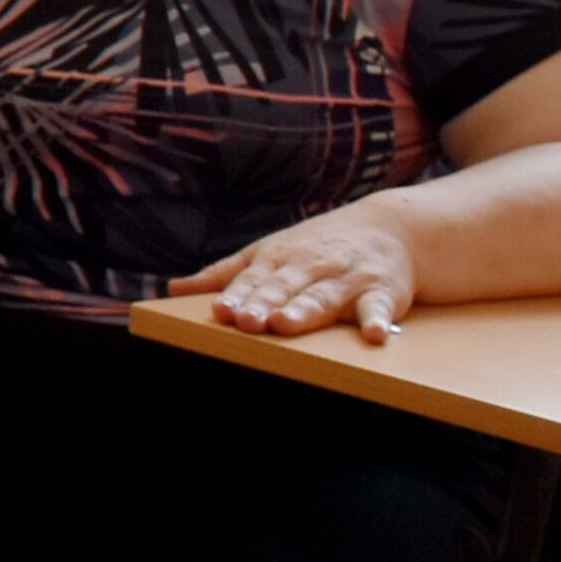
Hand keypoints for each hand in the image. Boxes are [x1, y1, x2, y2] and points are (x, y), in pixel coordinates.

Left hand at [181, 208, 421, 343]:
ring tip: (288, 323)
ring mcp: (347, 278)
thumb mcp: (266, 253)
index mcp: (279, 260)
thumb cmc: (315, 247)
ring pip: (324, 296)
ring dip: (306, 309)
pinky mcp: (383, 291)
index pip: (253, 281)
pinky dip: (378, 319)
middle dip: (265, 303)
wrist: (387, 227)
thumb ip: (223, 275)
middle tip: (248, 321)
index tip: (221, 312)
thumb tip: (173, 288)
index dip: (237, 296)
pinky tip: (375, 335)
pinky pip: (380, 307)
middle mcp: (311, 267)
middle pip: (285, 287)